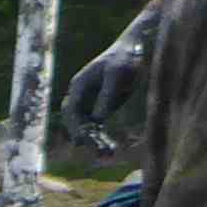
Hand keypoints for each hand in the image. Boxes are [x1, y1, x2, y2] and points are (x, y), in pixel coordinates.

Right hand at [61, 20, 156, 149]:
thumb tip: (98, 119)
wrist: (135, 50)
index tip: (84, 140)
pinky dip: (102, 138)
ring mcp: (90, 102)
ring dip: (94, 141)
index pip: (71, 110)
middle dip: (85, 138)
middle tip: (97, 152)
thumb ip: (107, 95)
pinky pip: (97, 127)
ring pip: (86, 127)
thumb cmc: (125, 58)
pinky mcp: (101, 108)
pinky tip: (112, 149)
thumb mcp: (117, 75)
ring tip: (107, 156)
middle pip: (75, 122)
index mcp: (79, 85)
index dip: (76, 127)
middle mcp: (81, 95)